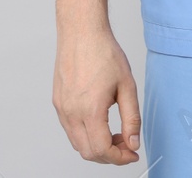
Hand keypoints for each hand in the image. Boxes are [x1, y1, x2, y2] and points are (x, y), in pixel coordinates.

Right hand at [53, 24, 141, 164]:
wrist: (82, 32)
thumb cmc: (104, 53)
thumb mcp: (127, 86)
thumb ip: (132, 119)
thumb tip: (133, 143)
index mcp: (90, 110)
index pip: (102, 150)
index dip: (119, 158)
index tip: (132, 153)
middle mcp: (71, 112)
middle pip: (88, 152)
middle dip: (109, 155)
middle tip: (126, 144)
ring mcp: (61, 108)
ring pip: (77, 143)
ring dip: (96, 146)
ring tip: (114, 133)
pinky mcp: (57, 102)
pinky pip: (70, 129)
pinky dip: (85, 135)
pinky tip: (99, 123)